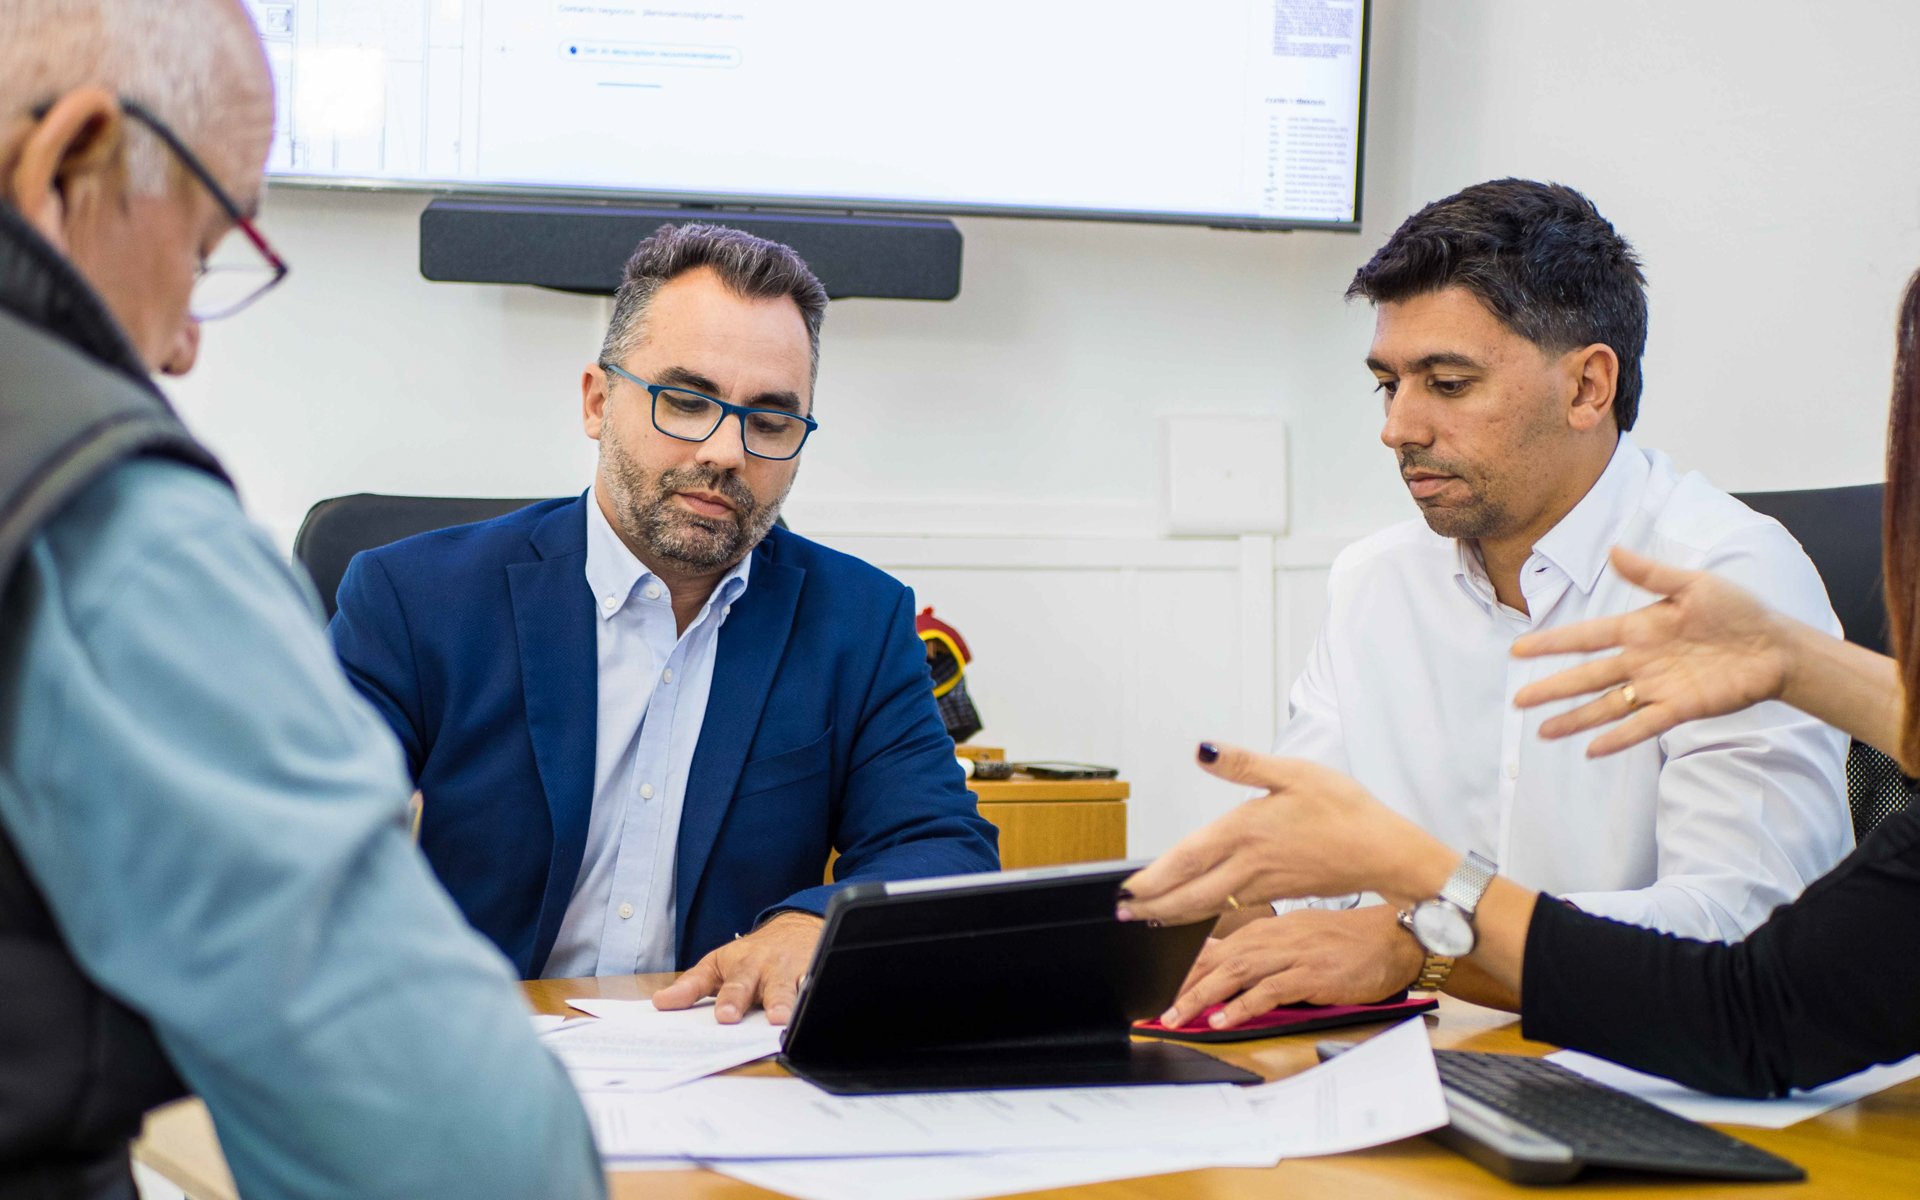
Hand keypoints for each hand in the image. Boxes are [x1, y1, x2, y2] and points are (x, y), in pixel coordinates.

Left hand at [650, 911, 822, 1024]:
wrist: (796, 929)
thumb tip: (660, 1003)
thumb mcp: (718, 965)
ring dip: (784, 1002)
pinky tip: (815, 1009)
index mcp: (737, 965)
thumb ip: (691, 985)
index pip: (720, 983)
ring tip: (780, 1019)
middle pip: (749, 983)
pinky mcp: (813, 975)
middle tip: (731, 1017)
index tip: (721, 1015)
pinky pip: (815, 986)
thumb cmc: (752, 956)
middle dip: (740, 999)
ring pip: (786, 987)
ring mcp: (788, 971)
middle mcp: (762, 967)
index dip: (715, 998)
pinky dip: (815, 997)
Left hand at [1118, 743, 1451, 925]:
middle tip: (1122, 914)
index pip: (1186, 860)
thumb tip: (1202, 749)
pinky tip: (1196, 912)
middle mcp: (1248, 863)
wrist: (1385, 851)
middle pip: (1189, 894)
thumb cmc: (1343, 808)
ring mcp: (1263, 883)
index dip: (1152, 878)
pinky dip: (1204, 913)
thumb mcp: (1293, 772)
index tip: (1125, 890)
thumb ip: (1243, 763)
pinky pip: (1230, 906)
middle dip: (1152, 906)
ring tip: (1148, 918)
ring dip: (1174, 913)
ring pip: (1208, 905)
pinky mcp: (1277, 892)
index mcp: (1245, 831)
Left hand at [1159, 907, 1422, 1029]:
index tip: (1155, 989)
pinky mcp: (1309, 975)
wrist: (1390, 939)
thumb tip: (1220, 962)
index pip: (1212, 949)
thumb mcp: (1293, 938)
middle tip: (1155, 1011)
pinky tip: (1223, 1019)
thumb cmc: (1344, 941)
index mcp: (1263, 931)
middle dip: (1181, 987)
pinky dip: (1242, 1005)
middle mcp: (1270, 939)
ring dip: (1201, 997)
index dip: (1180, 970)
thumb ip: (1257, 951)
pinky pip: (1268, 991)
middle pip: (1214, 962)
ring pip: (1233, 974)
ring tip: (1177, 1018)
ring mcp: (1289, 955)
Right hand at [1511, 546, 1790, 755]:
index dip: (1552, 643)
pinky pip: (1642, 726)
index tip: (1519, 649)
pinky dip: (1617, 738)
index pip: (1586, 637)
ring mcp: (1658, 687)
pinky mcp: (1680, 709)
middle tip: (1518, 700)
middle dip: (1552, 689)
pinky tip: (1591, 750)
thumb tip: (1613, 551)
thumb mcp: (1694, 585)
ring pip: (1606, 706)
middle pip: (1587, 676)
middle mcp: (1641, 661)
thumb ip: (1652, 574)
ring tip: (1542, 732)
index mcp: (1640, 628)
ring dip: (1575, 719)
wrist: (1778, 647)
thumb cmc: (1739, 611)